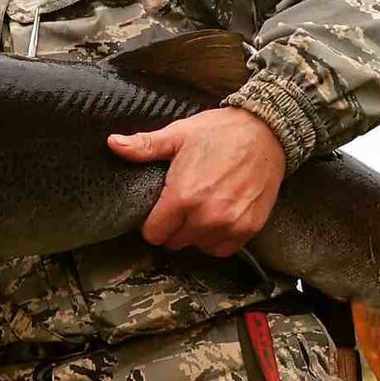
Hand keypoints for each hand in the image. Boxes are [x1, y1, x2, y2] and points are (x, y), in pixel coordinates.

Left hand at [107, 107, 286, 256]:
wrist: (267, 131)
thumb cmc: (220, 131)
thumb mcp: (178, 135)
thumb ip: (144, 146)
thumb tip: (112, 144)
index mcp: (183, 196)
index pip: (154, 233)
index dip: (152, 223)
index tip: (158, 211)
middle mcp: (206, 216)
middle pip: (174, 242)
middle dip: (173, 227)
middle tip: (180, 206)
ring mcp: (230, 224)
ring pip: (198, 246)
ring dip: (195, 233)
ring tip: (200, 209)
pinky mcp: (249, 228)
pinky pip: (223, 249)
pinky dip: (217, 239)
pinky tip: (217, 219)